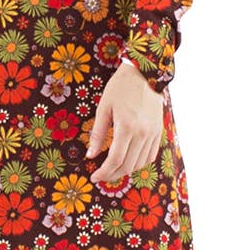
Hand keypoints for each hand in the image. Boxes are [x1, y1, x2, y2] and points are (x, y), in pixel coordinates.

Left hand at [85, 63, 163, 183]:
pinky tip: (129, 161)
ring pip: (140, 163)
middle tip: (101, 176)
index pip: (115, 160)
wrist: (145, 72)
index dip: (104, 172)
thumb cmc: (120, 87)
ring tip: (113, 170)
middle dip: (112, 175)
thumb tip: (90, 155)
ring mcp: (153, 133)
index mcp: (126, 127)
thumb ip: (98, 133)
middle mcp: (142, 133)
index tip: (94, 177)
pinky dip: (139, 163)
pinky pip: (150, 155)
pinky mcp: (158, 131)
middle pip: (128, 165)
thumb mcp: (104, 107)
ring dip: (126, 170)